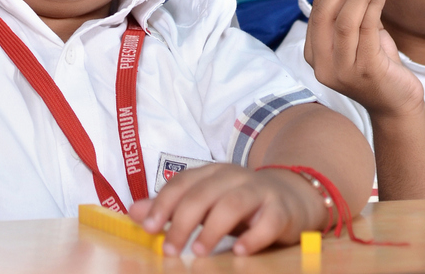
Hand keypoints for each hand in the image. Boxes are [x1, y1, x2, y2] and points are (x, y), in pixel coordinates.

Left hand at [129, 164, 324, 256]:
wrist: (290, 195)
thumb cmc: (240, 202)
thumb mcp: (205, 201)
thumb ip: (172, 207)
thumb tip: (134, 213)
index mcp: (211, 173)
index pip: (183, 183)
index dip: (163, 204)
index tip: (148, 229)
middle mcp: (233, 176)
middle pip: (203, 194)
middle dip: (183, 221)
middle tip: (169, 250)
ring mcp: (258, 191)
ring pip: (232, 204)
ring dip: (212, 229)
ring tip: (199, 252)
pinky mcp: (281, 210)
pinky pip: (267, 221)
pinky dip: (252, 236)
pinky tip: (240, 251)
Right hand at [305, 0, 424, 118]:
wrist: (395, 103)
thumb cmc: (374, 65)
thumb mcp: (354, 38)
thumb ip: (347, 13)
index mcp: (313, 54)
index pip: (316, 10)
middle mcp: (322, 64)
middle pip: (325, 14)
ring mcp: (343, 70)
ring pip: (345, 21)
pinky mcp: (367, 71)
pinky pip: (367, 29)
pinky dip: (374, 6)